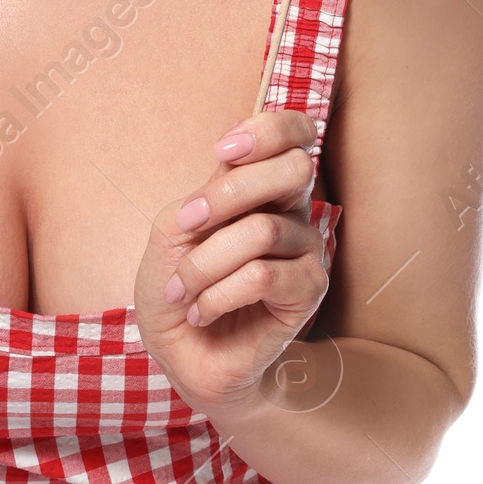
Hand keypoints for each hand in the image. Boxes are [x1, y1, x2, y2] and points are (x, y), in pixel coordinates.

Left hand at [134, 108, 328, 412]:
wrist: (182, 354)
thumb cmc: (177, 287)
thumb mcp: (173, 230)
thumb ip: (204, 196)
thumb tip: (233, 173)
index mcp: (263, 186)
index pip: (295, 133)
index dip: (267, 130)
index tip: (221, 152)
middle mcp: (294, 212)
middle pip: (293, 169)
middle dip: (229, 193)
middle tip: (186, 224)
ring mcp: (306, 251)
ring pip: (262, 231)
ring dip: (204, 262)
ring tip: (179, 289)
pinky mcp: (309, 292)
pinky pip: (263, 276)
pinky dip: (218, 293)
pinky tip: (202, 310)